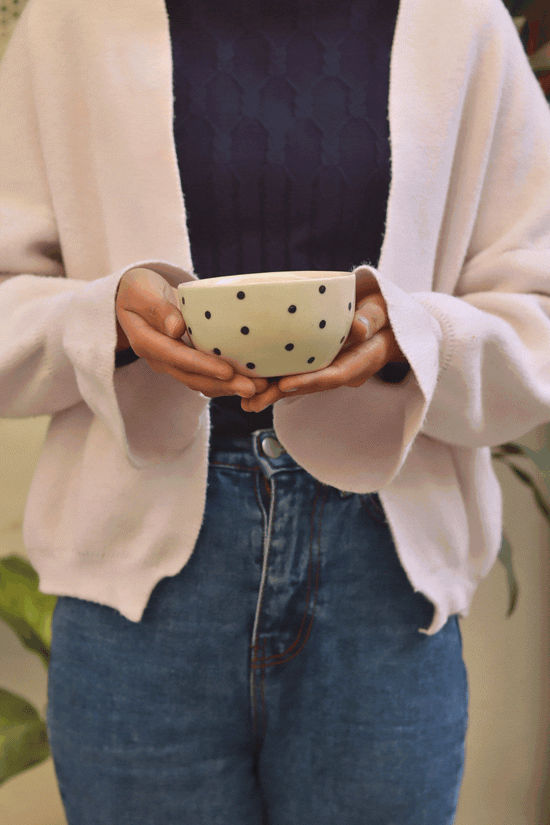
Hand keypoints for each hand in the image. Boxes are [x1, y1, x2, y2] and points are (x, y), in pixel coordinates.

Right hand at [115, 268, 268, 398]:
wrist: (134, 297)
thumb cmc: (138, 289)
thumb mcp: (141, 292)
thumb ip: (158, 309)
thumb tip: (177, 328)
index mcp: (147, 343)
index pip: (178, 358)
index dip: (204, 367)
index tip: (228, 372)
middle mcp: (160, 360)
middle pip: (193, 378)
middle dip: (224, 385)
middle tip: (254, 388)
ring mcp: (173, 364)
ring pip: (202, 383)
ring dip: (230, 388)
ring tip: (260, 388)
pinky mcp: (186, 363)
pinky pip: (207, 378)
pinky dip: (228, 382)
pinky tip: (251, 381)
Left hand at [240, 277, 406, 412]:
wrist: (387, 320)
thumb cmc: (384, 311)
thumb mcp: (383, 309)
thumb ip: (372, 318)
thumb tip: (359, 327)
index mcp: (363, 360)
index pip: (336, 375)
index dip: (309, 382)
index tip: (285, 385)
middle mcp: (345, 370)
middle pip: (312, 385)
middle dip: (282, 394)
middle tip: (252, 402)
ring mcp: (331, 369)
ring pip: (301, 383)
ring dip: (273, 393)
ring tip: (245, 402)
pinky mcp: (320, 364)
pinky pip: (298, 373)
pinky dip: (276, 379)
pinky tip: (252, 385)